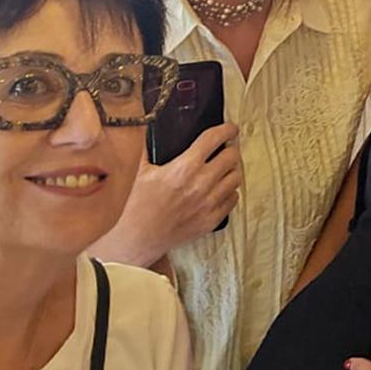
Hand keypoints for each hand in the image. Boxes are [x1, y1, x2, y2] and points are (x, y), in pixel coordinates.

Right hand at [90, 122, 242, 265]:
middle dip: (230, 148)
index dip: (226, 130)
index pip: (214, 139)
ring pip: (236, 178)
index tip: (230, 128)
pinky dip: (230, 192)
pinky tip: (220, 189)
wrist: (135, 241)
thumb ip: (145, 147)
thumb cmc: (134, 207)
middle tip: (226, 148)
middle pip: (232, 157)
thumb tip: (146, 129)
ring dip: (232, 169)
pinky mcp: (211, 220)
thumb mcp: (139, 172)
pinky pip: (233, 200)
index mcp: (184, 168)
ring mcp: (209, 203)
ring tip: (224, 167)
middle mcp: (202, 184)